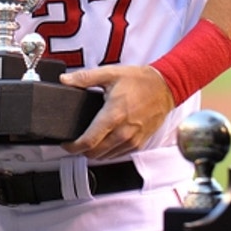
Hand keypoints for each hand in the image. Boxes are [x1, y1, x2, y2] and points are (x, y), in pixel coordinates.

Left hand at [58, 65, 173, 160]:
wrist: (165, 87)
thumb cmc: (140, 81)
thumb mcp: (110, 74)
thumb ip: (84, 78)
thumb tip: (65, 79)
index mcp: (113, 115)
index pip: (88, 141)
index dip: (72, 147)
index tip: (65, 144)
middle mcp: (123, 132)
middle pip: (94, 154)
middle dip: (81, 150)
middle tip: (75, 141)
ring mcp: (132, 140)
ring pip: (106, 157)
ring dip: (95, 152)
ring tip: (90, 139)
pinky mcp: (139, 143)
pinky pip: (118, 154)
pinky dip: (108, 151)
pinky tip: (106, 139)